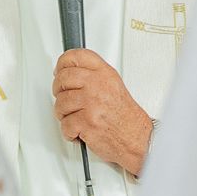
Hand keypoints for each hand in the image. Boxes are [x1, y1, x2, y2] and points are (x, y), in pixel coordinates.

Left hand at [53, 49, 153, 175]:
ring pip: (60, 103)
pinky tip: (79, 130)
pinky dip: (69, 132)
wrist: (137, 139)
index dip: (62, 63)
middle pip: (63, 78)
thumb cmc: (125, 117)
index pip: (77, 57)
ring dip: (63, 114)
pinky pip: (65, 124)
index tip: (59, 70)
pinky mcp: (86, 122)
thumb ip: (93, 76)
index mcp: (104, 74)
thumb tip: (70, 71)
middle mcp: (97, 85)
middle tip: (64, 98)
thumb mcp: (113, 86)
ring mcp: (91, 103)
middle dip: (58, 90)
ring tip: (75, 118)